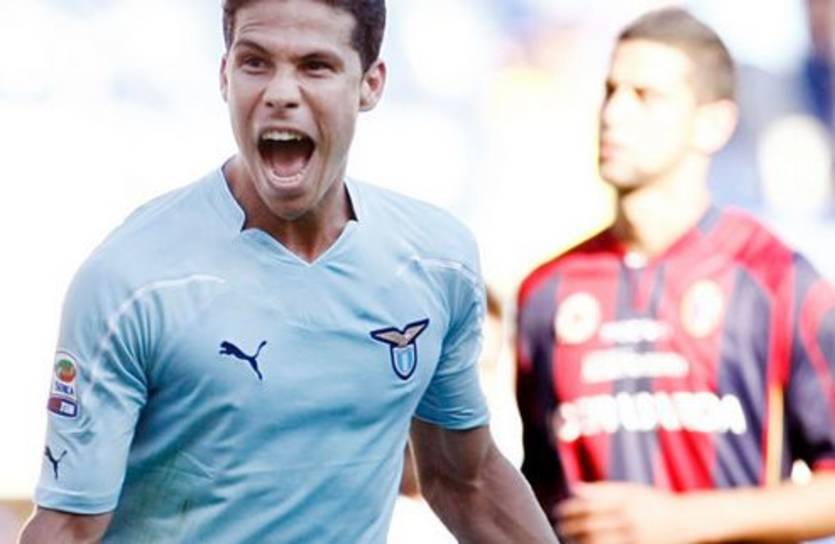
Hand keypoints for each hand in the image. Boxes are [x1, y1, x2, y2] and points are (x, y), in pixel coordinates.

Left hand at [554, 482, 691, 543]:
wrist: (686, 520)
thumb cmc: (654, 502)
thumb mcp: (631, 490)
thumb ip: (603, 489)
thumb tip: (575, 488)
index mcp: (625, 500)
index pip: (590, 505)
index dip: (571, 509)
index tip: (560, 511)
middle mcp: (629, 518)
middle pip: (591, 525)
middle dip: (571, 527)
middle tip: (560, 527)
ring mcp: (634, 536)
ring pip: (598, 542)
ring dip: (580, 541)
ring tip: (569, 539)